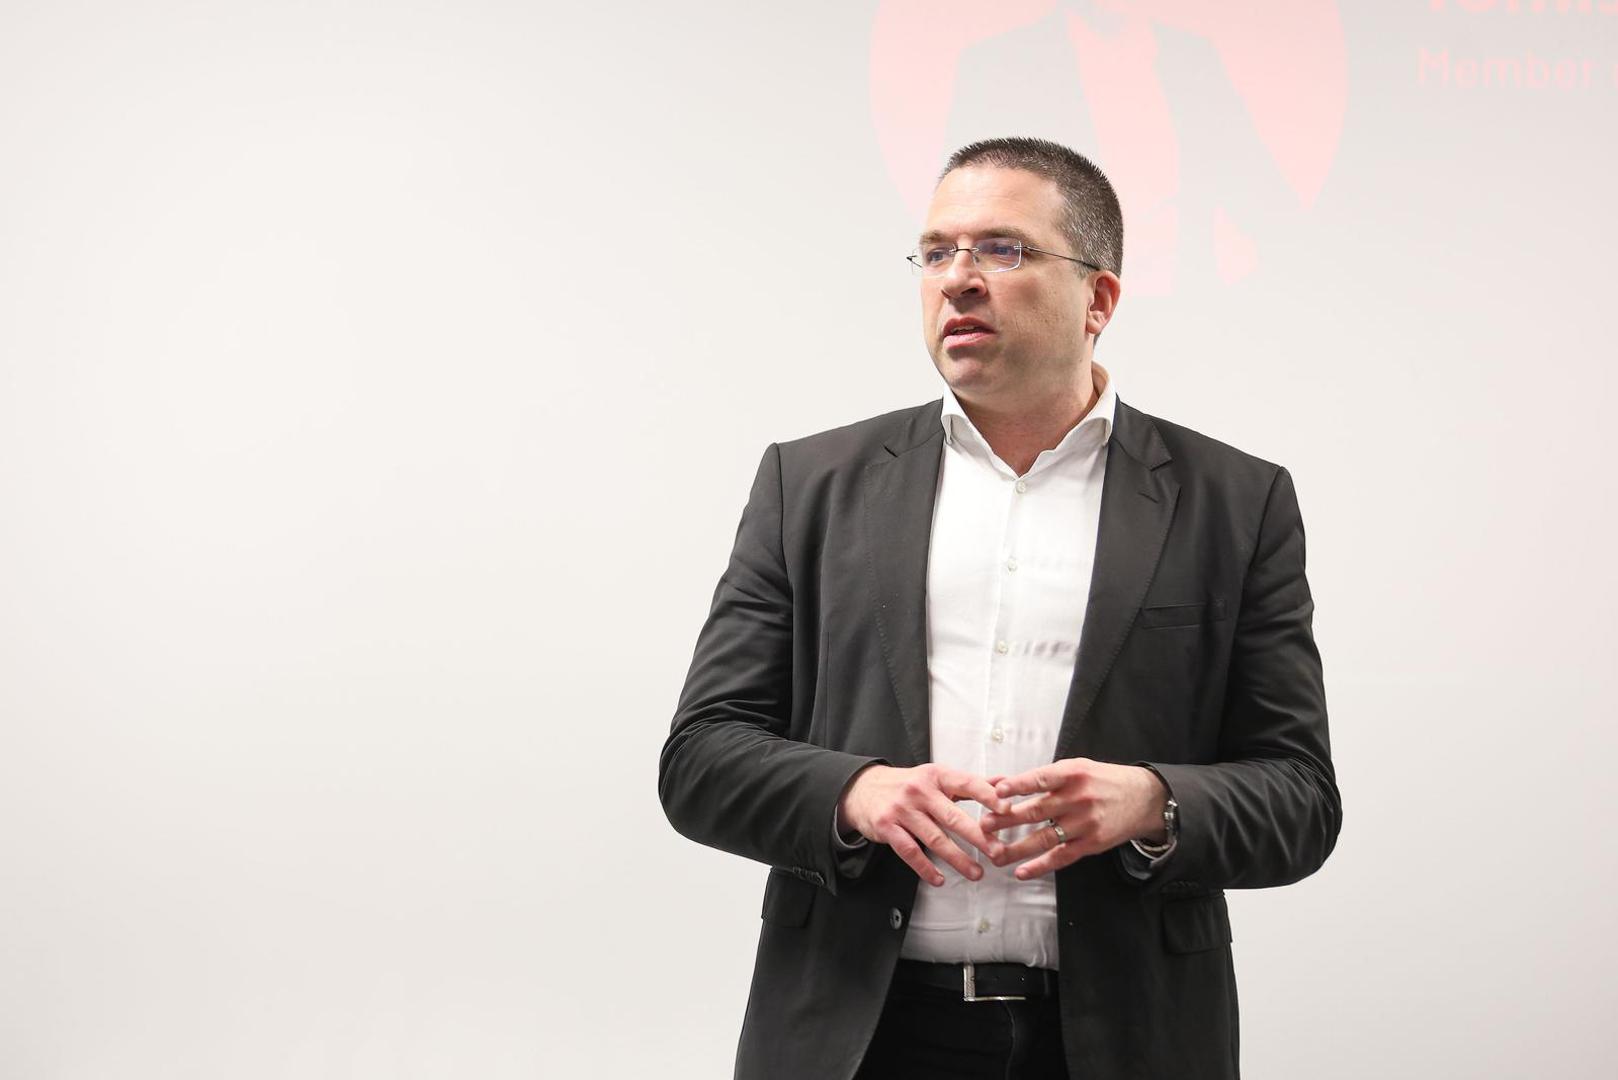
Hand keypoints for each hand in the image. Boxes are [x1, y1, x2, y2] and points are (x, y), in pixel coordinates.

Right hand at [838, 764, 1007, 886]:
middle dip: (978, 836)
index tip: (1007, 809)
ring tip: (976, 872)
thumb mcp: (937, 777)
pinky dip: (925, 868)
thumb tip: (1004, 783)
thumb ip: (970, 783)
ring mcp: (902, 810)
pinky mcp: (887, 828)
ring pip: (934, 838)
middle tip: (997, 852)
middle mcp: (919, 791)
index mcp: (936, 776)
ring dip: (957, 859)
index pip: (966, 783)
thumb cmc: (907, 785)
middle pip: (953, 817)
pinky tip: (939, 879)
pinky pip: (909, 851)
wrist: (863, 788)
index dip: (987, 796)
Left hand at [980, 759, 1166, 879]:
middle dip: (1007, 819)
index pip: (1041, 780)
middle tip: (984, 825)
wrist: (1145, 798)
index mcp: (1073, 774)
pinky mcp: (1091, 844)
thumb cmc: (1104, 780)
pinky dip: (1040, 866)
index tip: (996, 792)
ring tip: (994, 854)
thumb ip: (1044, 777)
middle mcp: (1078, 798)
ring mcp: (1085, 824)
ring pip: (1045, 838)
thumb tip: (1003, 783)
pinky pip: (1061, 857)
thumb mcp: (1077, 768)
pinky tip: (1021, 872)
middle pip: (1037, 811)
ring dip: (1017, 848)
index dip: (1018, 785)